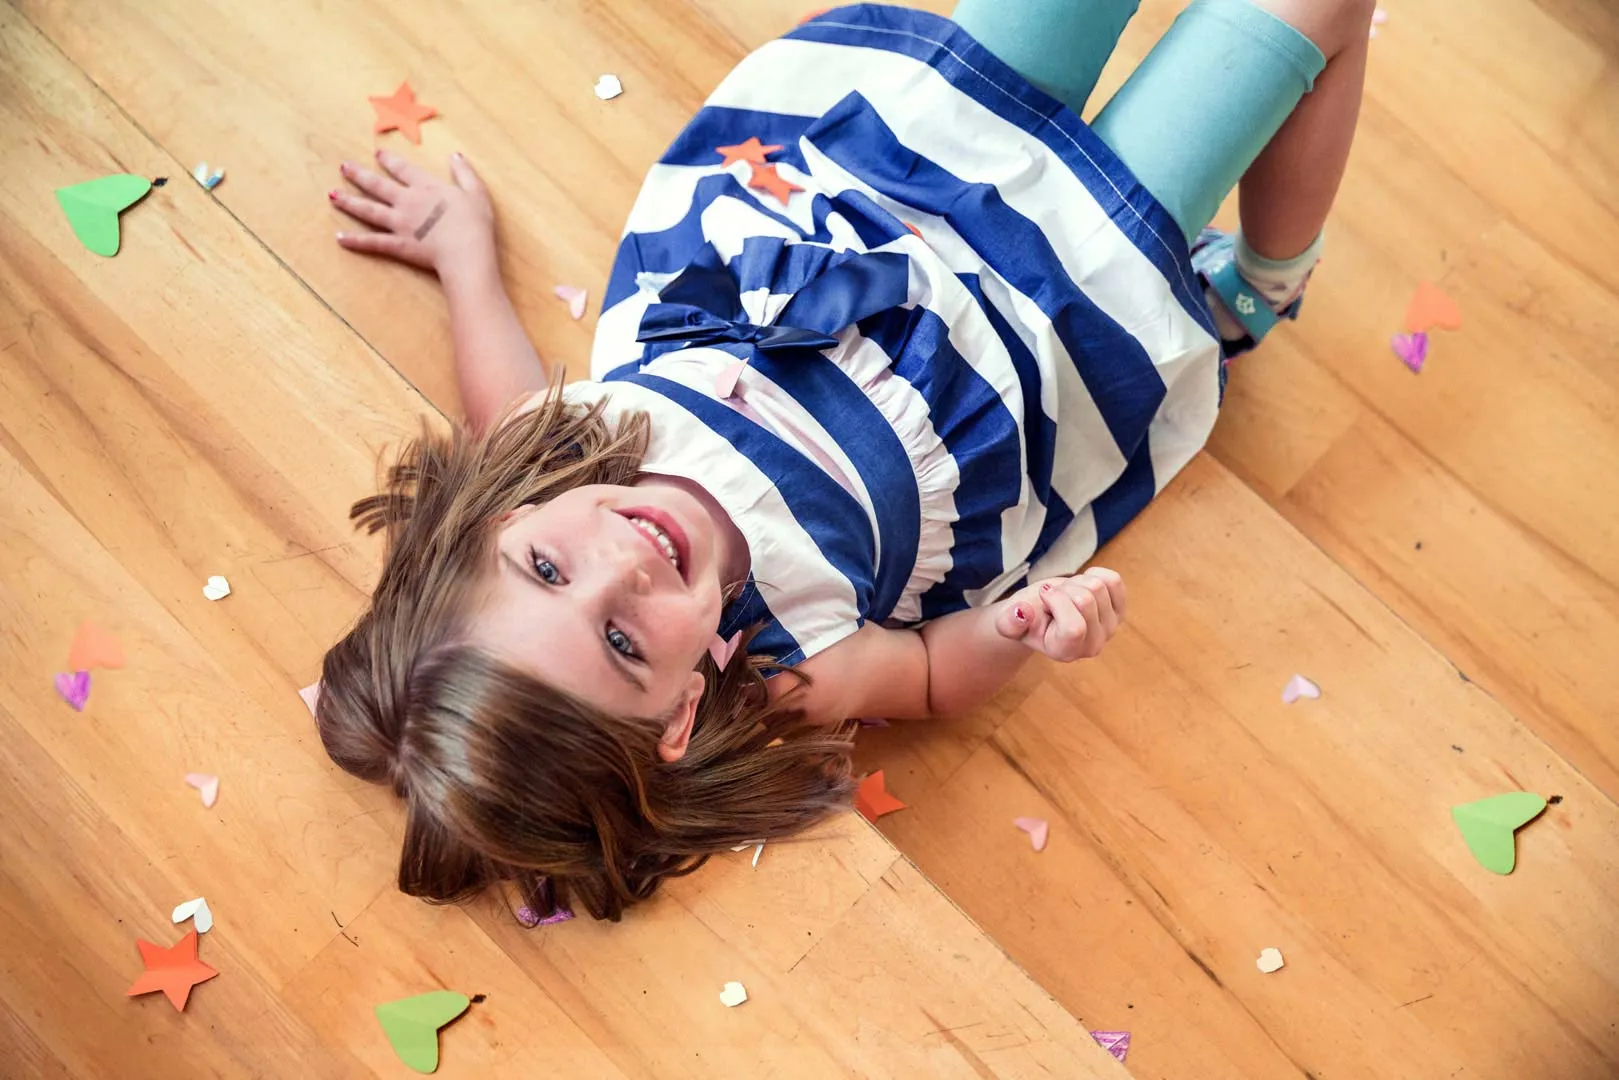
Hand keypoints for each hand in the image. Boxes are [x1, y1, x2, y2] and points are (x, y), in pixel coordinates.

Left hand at [330, 149, 494, 278]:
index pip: (403, 169)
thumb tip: (456, 155)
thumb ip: (464, 173)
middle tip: (343, 167)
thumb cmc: (475, 224)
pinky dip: (355, 241)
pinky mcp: (398, 245)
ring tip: (332, 196)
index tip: (377, 154)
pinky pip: (372, 242)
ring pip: (368, 210)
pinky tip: (339, 238)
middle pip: (378, 186)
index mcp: (426, 187)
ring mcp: (399, 224)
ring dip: (349, 202)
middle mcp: (407, 201)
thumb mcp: (476, 193)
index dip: (390, 161)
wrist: (466, 253)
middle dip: (359, 175)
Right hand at [992, 568, 1125, 661]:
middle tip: (1053, 596)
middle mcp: (1092, 646)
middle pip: (1086, 601)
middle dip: (1064, 589)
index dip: (1057, 601)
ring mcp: (1109, 629)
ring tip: (1065, 594)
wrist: (1041, 614)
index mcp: (1065, 652)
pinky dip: (1094, 574)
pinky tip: (1081, 584)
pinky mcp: (1119, 610)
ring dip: (1076, 582)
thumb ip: (1009, 621)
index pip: (1074, 628)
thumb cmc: (1025, 617)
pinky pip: (1113, 581)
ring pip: (1098, 587)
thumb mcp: (1007, 620)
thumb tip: (1022, 612)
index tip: (1044, 593)